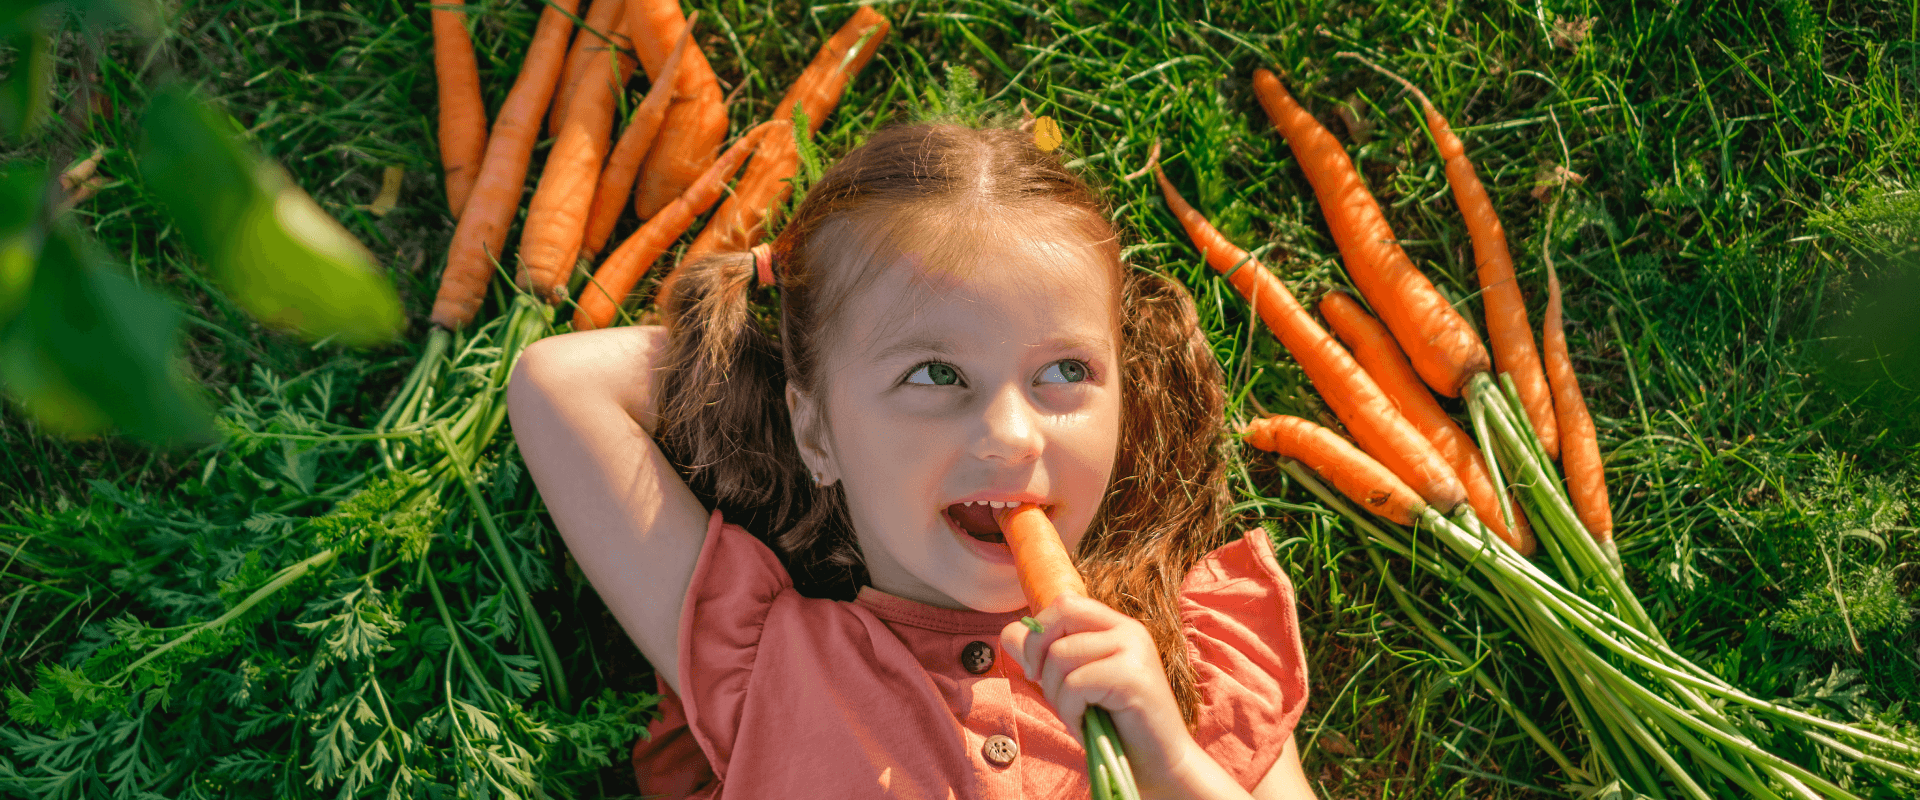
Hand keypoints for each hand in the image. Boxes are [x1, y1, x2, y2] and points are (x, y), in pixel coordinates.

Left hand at [1001, 593, 1206, 797]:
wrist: (1159, 763)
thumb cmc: (1114, 726)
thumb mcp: (1071, 685)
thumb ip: (1043, 657)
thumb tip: (1008, 634)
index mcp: (1116, 627)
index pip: (1065, 602)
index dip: (1039, 632)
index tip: (1037, 671)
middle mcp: (1128, 630)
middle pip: (1061, 613)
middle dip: (1038, 653)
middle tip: (1050, 690)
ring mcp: (1134, 650)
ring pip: (1062, 654)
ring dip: (1057, 694)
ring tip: (1077, 715)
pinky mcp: (1133, 676)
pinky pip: (1075, 683)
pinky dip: (1070, 711)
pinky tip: (1086, 725)